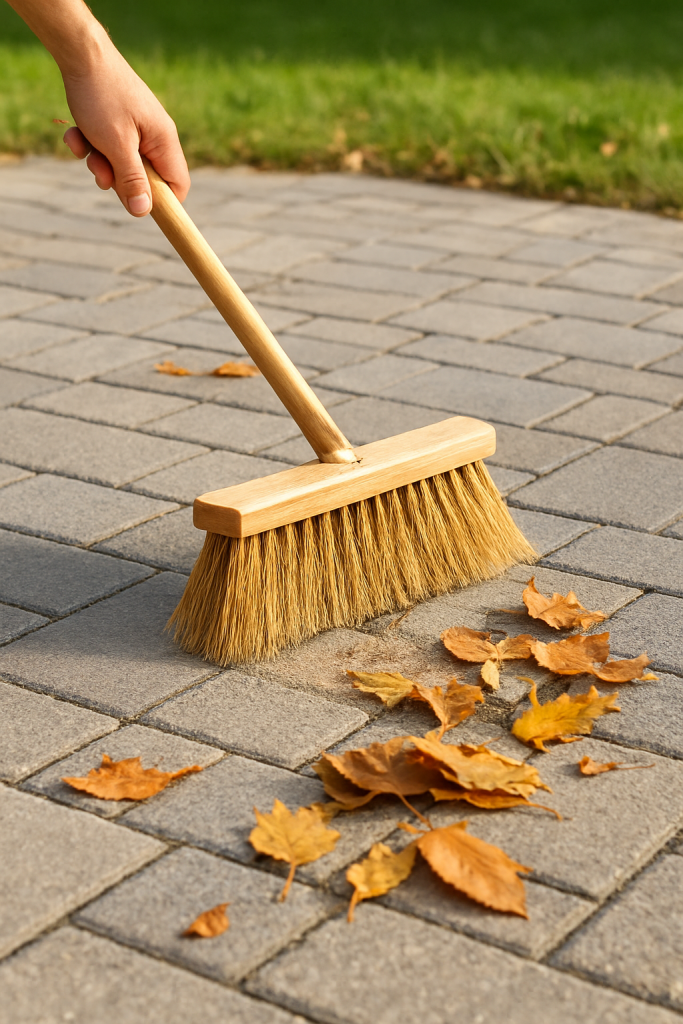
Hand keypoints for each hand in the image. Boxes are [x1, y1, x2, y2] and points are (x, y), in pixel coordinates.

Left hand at [61, 44, 189, 216]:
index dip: (162, 202)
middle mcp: (156, 136)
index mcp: (164, 141)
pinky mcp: (118, 120)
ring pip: (122, 162)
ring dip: (99, 161)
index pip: (178, 186)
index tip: (138, 207)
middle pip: (145, 178)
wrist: (80, 53)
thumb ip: (132, 180)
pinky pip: (108, 145)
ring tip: (84, 147)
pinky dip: (91, 143)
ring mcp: (137, 127)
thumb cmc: (102, 97)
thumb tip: (143, 211)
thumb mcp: (116, 145)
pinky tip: (77, 133)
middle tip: (100, 170)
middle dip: (119, 179)